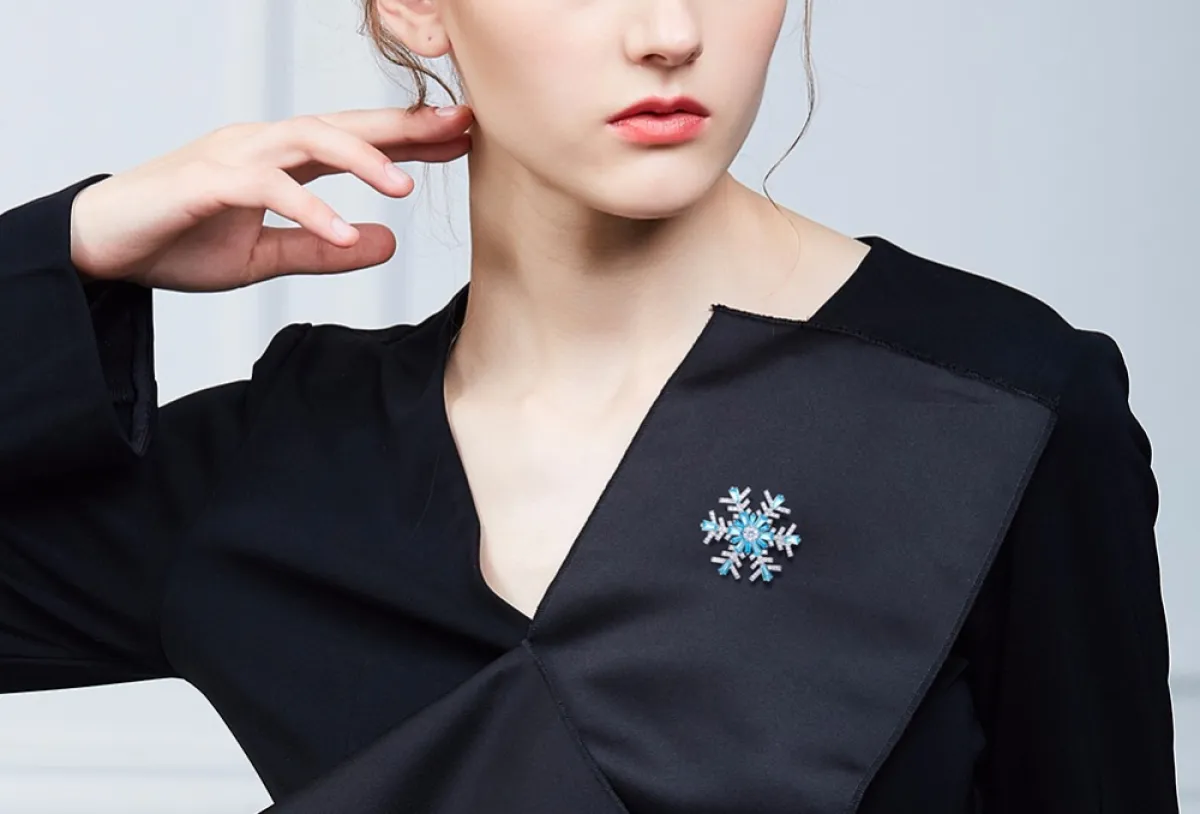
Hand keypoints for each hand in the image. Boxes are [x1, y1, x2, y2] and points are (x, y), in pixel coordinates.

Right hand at [68, 105, 472, 291]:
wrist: (103, 248)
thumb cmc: (180, 241)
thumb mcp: (265, 258)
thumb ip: (324, 251)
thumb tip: (387, 245)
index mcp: (280, 159)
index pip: (354, 141)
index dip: (407, 138)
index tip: (460, 138)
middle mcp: (263, 146)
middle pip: (344, 125)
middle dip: (404, 126)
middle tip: (461, 126)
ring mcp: (234, 157)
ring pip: (309, 139)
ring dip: (362, 158)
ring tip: (407, 185)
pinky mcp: (207, 181)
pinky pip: (267, 188)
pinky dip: (308, 209)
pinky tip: (344, 231)